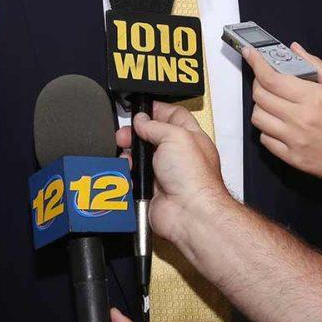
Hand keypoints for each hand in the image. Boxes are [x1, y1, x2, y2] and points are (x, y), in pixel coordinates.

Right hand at [115, 102, 232, 248]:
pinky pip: (133, 178)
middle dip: (136, 133)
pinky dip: (127, 174)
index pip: (173, 115)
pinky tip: (129, 172)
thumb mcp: (175, 136)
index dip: (157, 110)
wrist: (188, 212)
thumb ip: (155, 125)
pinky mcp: (151, 189)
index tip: (141, 109)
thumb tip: (141, 119)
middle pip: (152, 136)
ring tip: (126, 155)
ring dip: (130, 155)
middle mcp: (177, 155)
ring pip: (140, 157)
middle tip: (126, 134)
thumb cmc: (195, 178)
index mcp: (190, 138)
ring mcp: (164, 173)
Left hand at [246, 44, 321, 188]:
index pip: (272, 78)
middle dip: (259, 83)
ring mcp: (295, 141)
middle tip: (268, 80)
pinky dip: (268, 128)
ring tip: (276, 103)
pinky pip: (265, 139)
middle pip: (260, 96)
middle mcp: (301, 119)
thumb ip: (316, 67)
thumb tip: (295, 50)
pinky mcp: (293, 158)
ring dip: (261, 106)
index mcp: (315, 98)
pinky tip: (281, 124)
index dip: (256, 62)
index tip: (250, 53)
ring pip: (258, 118)